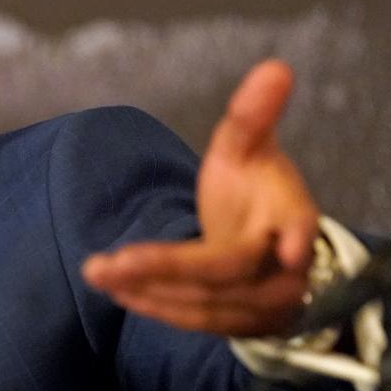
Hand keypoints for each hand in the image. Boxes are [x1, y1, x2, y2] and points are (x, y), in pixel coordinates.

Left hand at [83, 60, 318, 336]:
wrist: (266, 244)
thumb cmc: (254, 191)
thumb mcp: (249, 150)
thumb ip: (252, 116)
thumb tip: (275, 67)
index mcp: (293, 220)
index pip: (294, 232)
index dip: (293, 240)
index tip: (285, 248)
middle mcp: (283, 269)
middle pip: (226, 272)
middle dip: (166, 268)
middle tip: (108, 262)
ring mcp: (262, 303)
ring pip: (204, 304)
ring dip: (147, 289)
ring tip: (96, 271)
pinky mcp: (236, 324)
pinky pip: (193, 320)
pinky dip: (152, 305)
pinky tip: (114, 289)